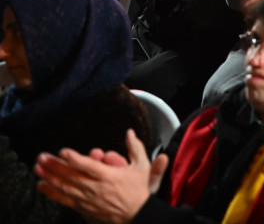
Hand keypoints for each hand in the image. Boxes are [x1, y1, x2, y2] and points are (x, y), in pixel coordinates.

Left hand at [34, 129, 165, 223]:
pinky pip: (63, 199)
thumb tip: (130, 133)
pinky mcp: (82, 207)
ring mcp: (87, 199)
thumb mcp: (141, 166)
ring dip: (49, 177)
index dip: (74, 159)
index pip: (88, 166)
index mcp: (109, 176)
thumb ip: (135, 148)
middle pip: (71, 175)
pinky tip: (42, 185)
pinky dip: (51, 192)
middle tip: (42, 157)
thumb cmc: (138, 191)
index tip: (63, 151)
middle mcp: (95, 188)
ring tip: (38, 168)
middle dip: (54, 165)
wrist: (136, 215)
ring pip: (64, 187)